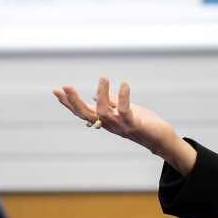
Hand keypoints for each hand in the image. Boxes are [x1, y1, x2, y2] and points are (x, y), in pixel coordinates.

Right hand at [52, 77, 197, 173]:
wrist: (161, 139)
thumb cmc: (143, 124)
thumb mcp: (124, 110)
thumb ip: (110, 102)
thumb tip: (95, 94)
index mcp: (104, 120)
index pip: (82, 111)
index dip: (68, 103)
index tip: (56, 90)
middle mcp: (109, 124)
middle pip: (86, 114)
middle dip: (73, 101)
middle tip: (65, 86)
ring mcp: (120, 126)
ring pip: (103, 112)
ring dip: (101, 95)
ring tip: (102, 77)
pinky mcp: (134, 125)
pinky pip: (125, 111)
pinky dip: (123, 97)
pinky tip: (123, 84)